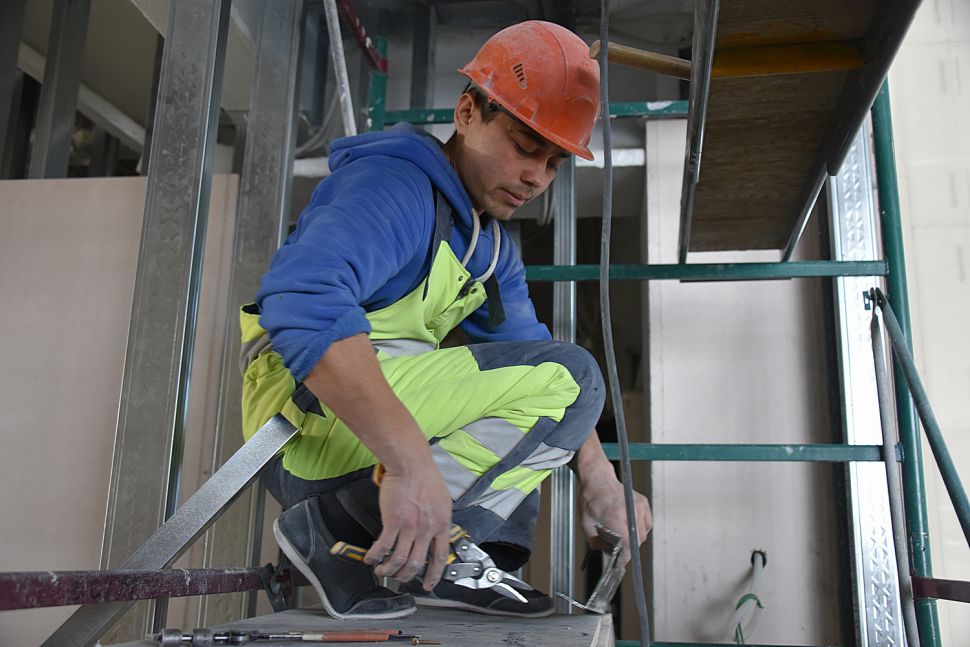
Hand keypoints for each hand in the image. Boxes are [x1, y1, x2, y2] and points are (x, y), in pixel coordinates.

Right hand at [363, 461, 452, 590]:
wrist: (411, 464)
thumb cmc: (425, 476)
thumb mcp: (442, 501)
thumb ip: (438, 518)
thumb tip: (434, 530)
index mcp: (442, 524)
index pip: (440, 557)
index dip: (434, 575)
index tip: (428, 584)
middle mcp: (427, 529)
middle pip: (417, 563)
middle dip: (406, 576)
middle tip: (399, 579)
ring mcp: (410, 527)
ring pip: (399, 560)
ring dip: (388, 570)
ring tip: (381, 572)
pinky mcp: (393, 522)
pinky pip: (383, 546)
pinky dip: (375, 556)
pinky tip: (370, 558)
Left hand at [579, 476, 651, 567]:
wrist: (599, 479)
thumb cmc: (591, 499)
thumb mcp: (586, 524)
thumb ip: (595, 542)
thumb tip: (605, 552)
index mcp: (615, 515)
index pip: (627, 543)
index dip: (625, 556)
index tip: (620, 563)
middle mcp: (630, 510)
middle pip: (637, 541)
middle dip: (628, 549)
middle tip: (618, 549)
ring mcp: (639, 506)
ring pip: (643, 534)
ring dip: (634, 539)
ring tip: (621, 534)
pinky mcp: (644, 503)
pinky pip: (647, 525)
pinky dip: (640, 530)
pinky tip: (629, 526)